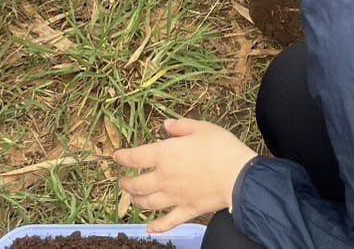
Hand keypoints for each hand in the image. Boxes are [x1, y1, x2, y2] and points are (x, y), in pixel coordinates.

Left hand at [115, 118, 255, 234]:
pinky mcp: (186, 211)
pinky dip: (157, 227)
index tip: (116, 157)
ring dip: (137, 201)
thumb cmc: (220, 147)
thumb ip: (180, 126)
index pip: (136, 157)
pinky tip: (150, 229)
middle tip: (122, 181)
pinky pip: (168, 221)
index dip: (123, 157)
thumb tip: (165, 125)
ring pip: (148, 203)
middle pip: (137, 184)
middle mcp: (164, 178)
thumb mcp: (201, 127)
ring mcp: (174, 197)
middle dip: (126, 183)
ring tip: (133, 199)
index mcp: (164, 155)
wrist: (237, 176)